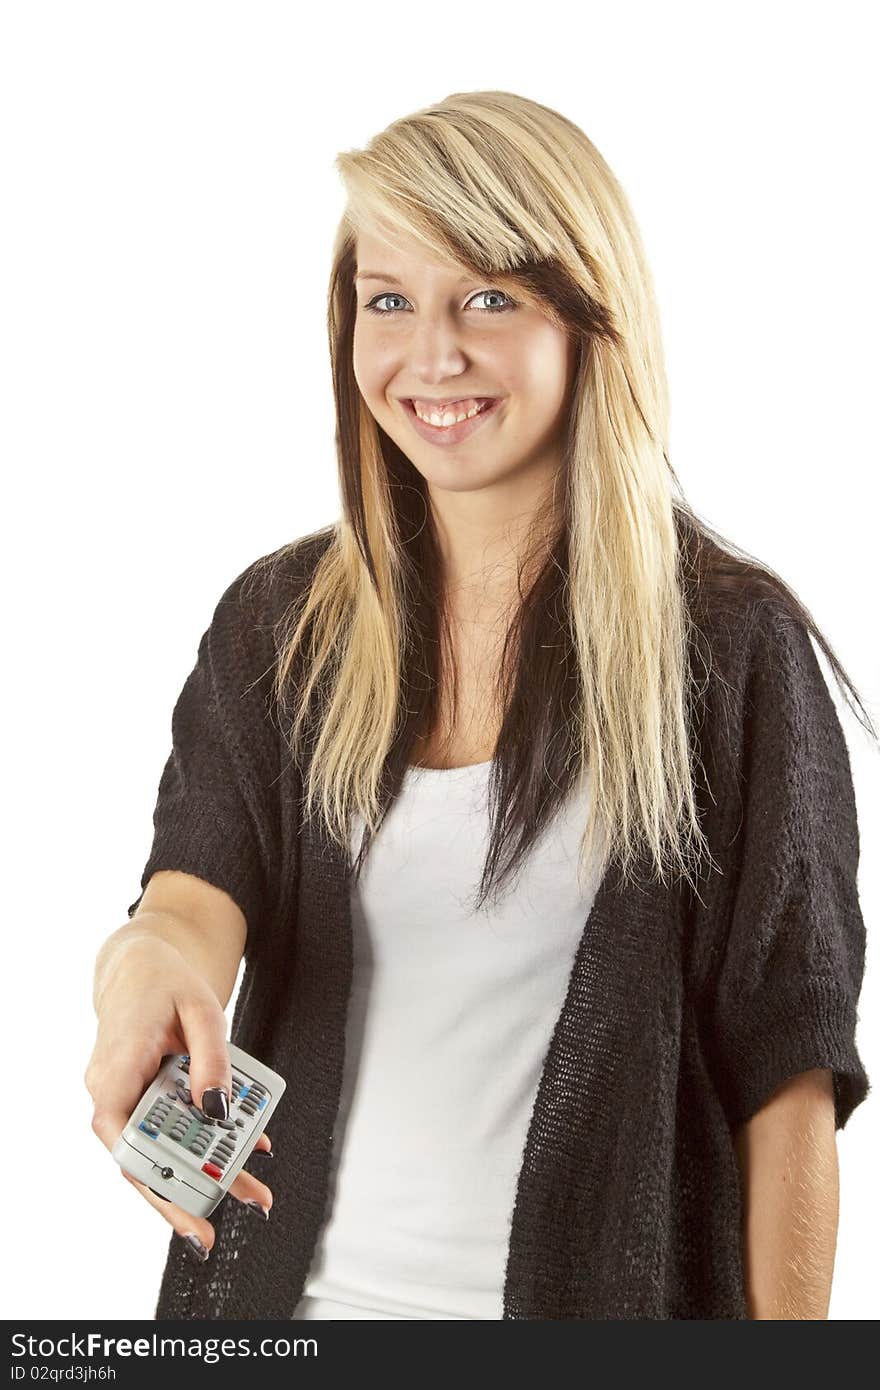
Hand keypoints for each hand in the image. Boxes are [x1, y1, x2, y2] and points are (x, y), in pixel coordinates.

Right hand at [86, 936, 274, 1258]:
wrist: (141, 967)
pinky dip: (202, 1148)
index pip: (118, 1132)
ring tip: (253, 1192)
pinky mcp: (138, 1101)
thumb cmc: (166, 981)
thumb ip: (211, 1057)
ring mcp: (121, 1097)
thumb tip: (216, 1110)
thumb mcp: (202, 1009)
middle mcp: (109, 1088)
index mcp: (117, 1063)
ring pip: (157, 1152)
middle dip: (187, 1191)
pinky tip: (244, 1154)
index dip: (149, 1172)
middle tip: (231, 1215)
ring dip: (202, 1176)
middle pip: (143, 1155)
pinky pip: (166, 1133)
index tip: (187, 1198)